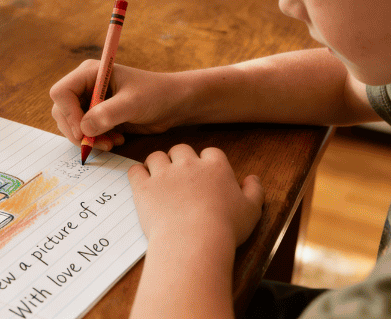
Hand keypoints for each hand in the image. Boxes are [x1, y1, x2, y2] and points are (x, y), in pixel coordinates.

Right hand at [48, 60, 188, 153]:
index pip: (62, 92)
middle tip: (99, 143)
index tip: (83, 132)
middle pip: (62, 110)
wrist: (174, 103)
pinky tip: (116, 139)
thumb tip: (84, 129)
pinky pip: (85, 131)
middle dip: (77, 130)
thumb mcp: (133, 103)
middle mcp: (85, 86)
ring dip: (88, 138)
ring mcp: (91, 101)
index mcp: (89, 73)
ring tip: (112, 143)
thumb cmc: (156, 94)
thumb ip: (108, 114)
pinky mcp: (98, 116)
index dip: (68, 113)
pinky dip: (96, 140)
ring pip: (72, 124)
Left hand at [128, 143, 262, 251]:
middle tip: (181, 178)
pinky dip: (137, 174)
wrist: (194, 241)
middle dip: (180, 160)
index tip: (206, 176)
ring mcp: (163, 174)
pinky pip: (135, 170)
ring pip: (156, 156)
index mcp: (215, 167)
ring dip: (158, 165)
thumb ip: (254, 191)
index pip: (211, 153)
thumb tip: (252, 178)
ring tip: (161, 181)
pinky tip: (142, 184)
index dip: (208, 163)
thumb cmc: (226, 228)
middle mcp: (188, 165)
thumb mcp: (252, 210)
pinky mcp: (143, 187)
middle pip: (181, 149)